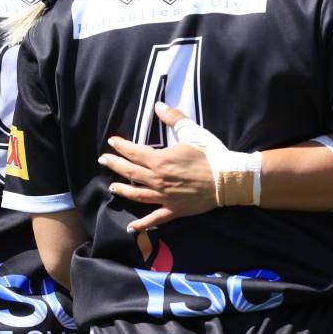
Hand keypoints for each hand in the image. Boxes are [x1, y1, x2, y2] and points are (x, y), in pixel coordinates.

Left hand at [99, 103, 216, 232]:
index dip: (121, 147)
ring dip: (123, 190)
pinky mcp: (174, 210)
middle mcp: (158, 180)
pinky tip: (131, 228)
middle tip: (104, 160)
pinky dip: (142, 224)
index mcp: (161, 161)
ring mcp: (164, 197)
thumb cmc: (211, 155)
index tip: (112, 142)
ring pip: (137, 195)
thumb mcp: (193, 132)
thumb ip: (174, 118)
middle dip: (115, 165)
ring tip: (112, 186)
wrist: (228, 179)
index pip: (134, 152)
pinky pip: (154, 219)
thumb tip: (158, 106)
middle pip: (131, 173)